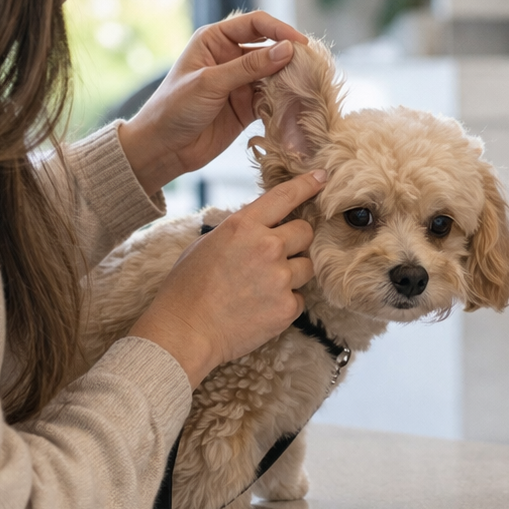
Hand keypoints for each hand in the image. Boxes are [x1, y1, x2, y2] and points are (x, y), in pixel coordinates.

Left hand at [118, 11, 308, 195]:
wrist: (162, 149)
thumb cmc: (174, 108)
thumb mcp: (210, 83)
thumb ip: (249, 66)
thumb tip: (287, 50)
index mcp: (215, 40)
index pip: (255, 24)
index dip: (280, 30)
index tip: (301, 44)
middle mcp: (230, 57)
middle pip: (269, 47)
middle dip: (290, 56)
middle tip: (311, 67)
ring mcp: (239, 82)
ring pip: (274, 74)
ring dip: (290, 80)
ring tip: (308, 87)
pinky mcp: (247, 106)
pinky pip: (272, 98)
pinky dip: (285, 101)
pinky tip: (297, 105)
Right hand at [128, 170, 324, 386]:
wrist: (186, 332)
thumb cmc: (188, 288)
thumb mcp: (208, 244)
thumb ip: (241, 231)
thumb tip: (262, 226)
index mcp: (243, 226)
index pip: (284, 197)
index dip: (307, 184)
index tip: (322, 176)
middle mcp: (267, 247)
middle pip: (305, 232)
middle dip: (297, 241)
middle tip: (276, 256)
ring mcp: (280, 278)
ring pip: (307, 266)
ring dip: (293, 273)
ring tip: (263, 287)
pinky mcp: (286, 307)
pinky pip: (300, 297)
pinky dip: (285, 302)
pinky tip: (260, 308)